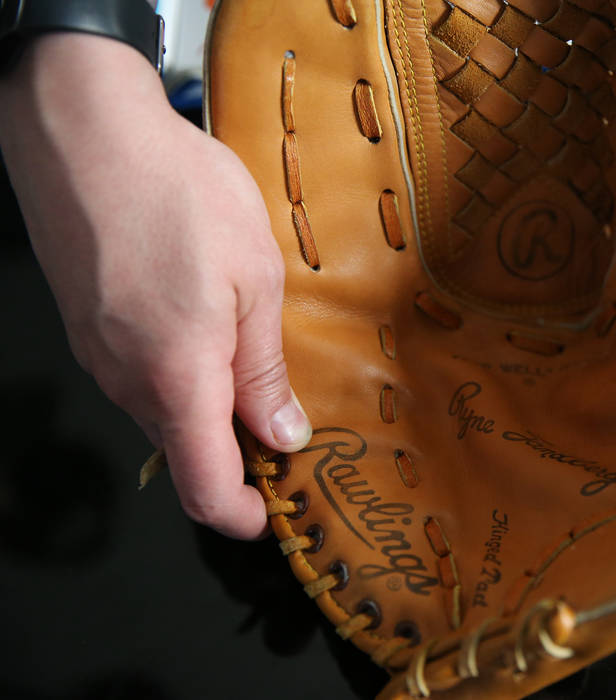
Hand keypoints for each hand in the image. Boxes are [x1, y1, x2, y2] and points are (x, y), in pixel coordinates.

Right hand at [0, 34, 310, 538]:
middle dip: (238, 452)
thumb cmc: (177, 194)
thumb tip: (281, 435)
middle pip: (186, 451)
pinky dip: (182, 373)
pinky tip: (210, 325)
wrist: (83, 131)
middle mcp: (128, 382)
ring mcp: (100, 357)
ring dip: (211, 405)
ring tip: (253, 356)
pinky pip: (141, 375)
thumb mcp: (255, 281)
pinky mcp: (88, 330)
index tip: (275, 510)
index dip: (242, 516)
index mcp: (179, 379)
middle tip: (287, 417)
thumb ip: (264, 370)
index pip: (205, 488)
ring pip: (164, 411)